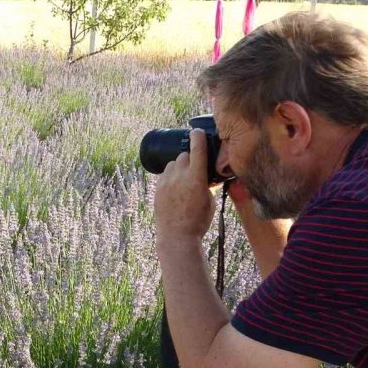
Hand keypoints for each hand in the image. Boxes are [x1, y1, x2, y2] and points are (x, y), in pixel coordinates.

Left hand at [154, 129, 214, 243]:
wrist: (176, 236)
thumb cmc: (198, 222)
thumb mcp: (209, 201)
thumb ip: (207, 184)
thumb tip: (206, 176)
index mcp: (196, 178)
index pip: (197, 149)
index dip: (198, 137)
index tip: (198, 131)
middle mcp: (179, 176)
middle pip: (184, 155)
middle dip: (190, 157)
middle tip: (195, 167)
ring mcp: (166, 182)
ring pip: (173, 163)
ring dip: (179, 166)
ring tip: (184, 178)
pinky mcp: (157, 188)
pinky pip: (164, 173)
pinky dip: (171, 175)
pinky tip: (175, 186)